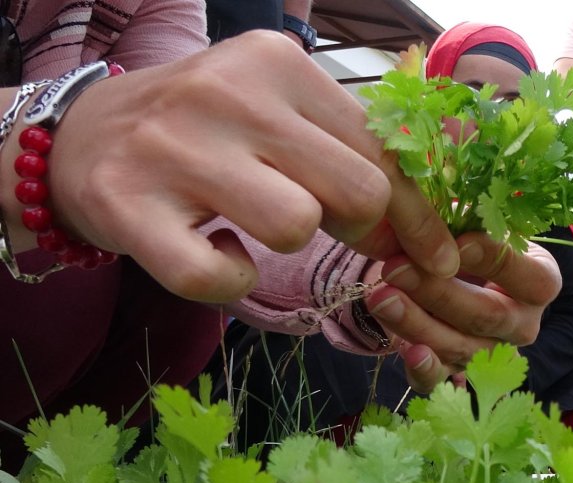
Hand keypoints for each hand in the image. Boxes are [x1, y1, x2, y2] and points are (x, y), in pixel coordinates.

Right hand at [32, 31, 456, 302]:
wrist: (85, 136)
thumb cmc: (211, 131)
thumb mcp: (281, 112)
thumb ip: (353, 146)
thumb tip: (438, 200)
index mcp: (278, 64)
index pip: (384, 150)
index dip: (419, 214)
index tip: (438, 256)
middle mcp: (227, 94)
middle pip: (357, 192)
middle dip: (361, 230)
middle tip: (331, 230)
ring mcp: (174, 148)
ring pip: (295, 228)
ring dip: (285, 247)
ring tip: (251, 224)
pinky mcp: (128, 206)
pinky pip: (220, 276)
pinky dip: (228, 280)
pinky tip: (209, 247)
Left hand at [364, 232, 561, 389]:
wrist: (459, 273)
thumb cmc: (472, 238)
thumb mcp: (478, 222)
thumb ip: (470, 221)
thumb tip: (447, 221)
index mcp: (542, 283)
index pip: (528, 277)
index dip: (494, 261)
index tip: (458, 243)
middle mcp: (523, 324)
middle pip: (485, 316)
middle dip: (438, 292)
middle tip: (396, 268)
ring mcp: (491, 353)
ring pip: (458, 347)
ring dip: (415, 323)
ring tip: (379, 296)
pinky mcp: (458, 372)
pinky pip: (441, 380)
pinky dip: (423, 369)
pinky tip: (406, 350)